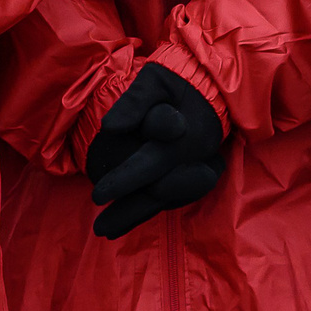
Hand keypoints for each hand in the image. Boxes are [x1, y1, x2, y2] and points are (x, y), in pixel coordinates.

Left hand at [86, 63, 226, 238]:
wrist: (213, 82)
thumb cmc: (175, 80)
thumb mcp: (153, 80)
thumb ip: (133, 102)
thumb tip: (110, 127)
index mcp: (182, 131)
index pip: (148, 165)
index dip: (123, 181)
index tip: (97, 195)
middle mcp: (193, 153)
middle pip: (159, 190)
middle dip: (127, 210)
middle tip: (98, 227)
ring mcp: (200, 165)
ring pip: (167, 199)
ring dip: (137, 216)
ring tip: (107, 231)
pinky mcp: (202, 172)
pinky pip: (177, 198)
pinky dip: (151, 210)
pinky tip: (128, 220)